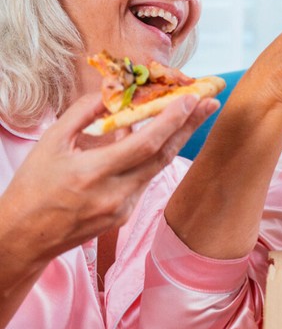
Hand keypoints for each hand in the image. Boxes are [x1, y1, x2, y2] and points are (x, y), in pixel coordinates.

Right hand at [0, 92, 217, 271]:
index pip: (145, 145)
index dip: (171, 121)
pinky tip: (157, 139)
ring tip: (194, 114)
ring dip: (176, 140)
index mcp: (92, 174)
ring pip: (157, 168)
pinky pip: (144, 181)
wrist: (24, 237)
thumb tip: (112, 92)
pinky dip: (152, 158)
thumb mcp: (50, 143)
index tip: (190, 99)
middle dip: (190, 126)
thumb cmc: (33, 186)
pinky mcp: (125, 217)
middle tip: (210, 102)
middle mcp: (114, 195)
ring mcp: (123, 209)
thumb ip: (82, 114)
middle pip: (163, 157)